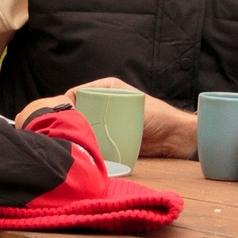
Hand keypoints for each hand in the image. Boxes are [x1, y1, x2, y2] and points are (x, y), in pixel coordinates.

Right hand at [61, 75, 199, 157]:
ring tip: (75, 141)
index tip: (65, 116)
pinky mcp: (108, 137)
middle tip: (68, 131)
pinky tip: (84, 149)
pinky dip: (88, 144)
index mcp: (107, 88)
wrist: (172, 138)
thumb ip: (110, 106)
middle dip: (72, 119)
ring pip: (83, 126)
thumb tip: (88, 114)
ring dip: (79, 133)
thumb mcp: (130, 105)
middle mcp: (103, 103)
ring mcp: (105, 121)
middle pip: (77, 110)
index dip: (68, 103)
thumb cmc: (157, 115)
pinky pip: (92, 139)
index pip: (77, 92)